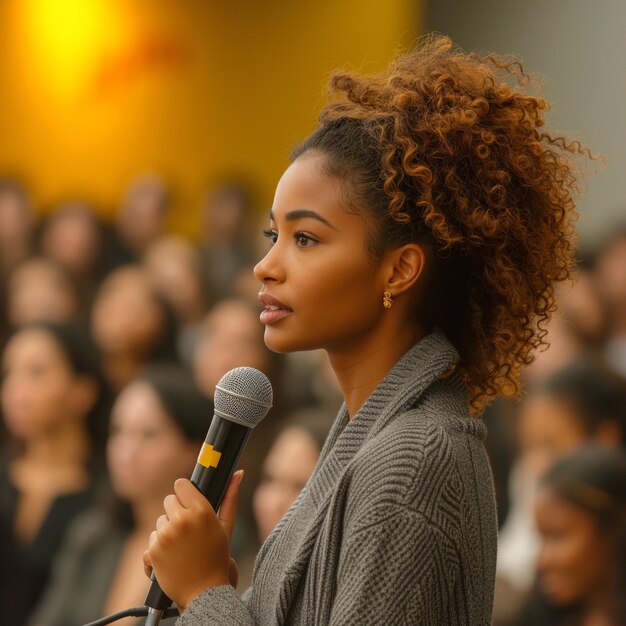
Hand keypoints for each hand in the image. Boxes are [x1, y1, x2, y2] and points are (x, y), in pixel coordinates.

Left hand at [143, 470, 243, 610]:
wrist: (204, 592)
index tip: (187, 501)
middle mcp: (182, 519)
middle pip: (169, 500)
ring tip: (181, 546)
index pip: (180, 485)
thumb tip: (238, 472)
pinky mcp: (153, 550)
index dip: (184, 493)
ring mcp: (166, 535)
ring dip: (167, 530)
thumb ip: (230, 496)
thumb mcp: (226, 525)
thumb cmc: (217, 556)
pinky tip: (172, 556)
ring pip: (159, 520)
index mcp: (201, 510)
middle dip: (176, 512)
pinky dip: (159, 547)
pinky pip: (152, 538)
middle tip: (187, 529)